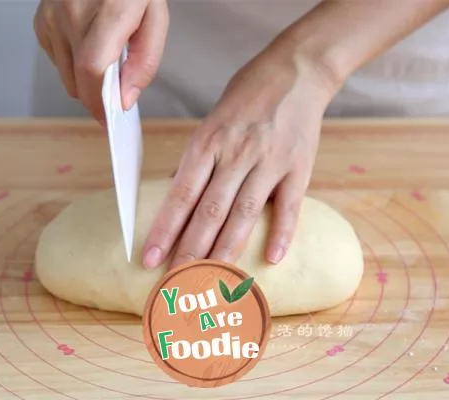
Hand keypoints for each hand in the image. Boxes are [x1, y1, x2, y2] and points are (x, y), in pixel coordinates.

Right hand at [33, 0, 168, 121]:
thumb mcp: (155, 17)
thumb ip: (145, 61)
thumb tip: (125, 99)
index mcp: (108, 8)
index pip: (92, 68)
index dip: (99, 102)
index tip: (110, 119)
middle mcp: (72, 11)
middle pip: (77, 79)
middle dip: (97, 97)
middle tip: (116, 95)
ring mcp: (51, 15)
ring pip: (66, 76)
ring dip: (86, 80)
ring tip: (104, 57)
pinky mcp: (41, 19)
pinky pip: (55, 60)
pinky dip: (72, 63)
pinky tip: (87, 44)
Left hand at [141, 39, 339, 269]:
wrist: (296, 70)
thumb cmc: (247, 96)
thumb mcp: (212, 120)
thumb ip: (198, 159)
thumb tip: (177, 190)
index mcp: (208, 141)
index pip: (181, 194)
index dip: (165, 229)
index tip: (149, 258)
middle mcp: (236, 153)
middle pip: (210, 209)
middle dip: (191, 249)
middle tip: (176, 281)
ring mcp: (269, 160)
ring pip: (244, 212)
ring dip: (226, 249)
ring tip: (212, 279)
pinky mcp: (299, 166)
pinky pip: (289, 205)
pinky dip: (281, 233)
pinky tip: (271, 260)